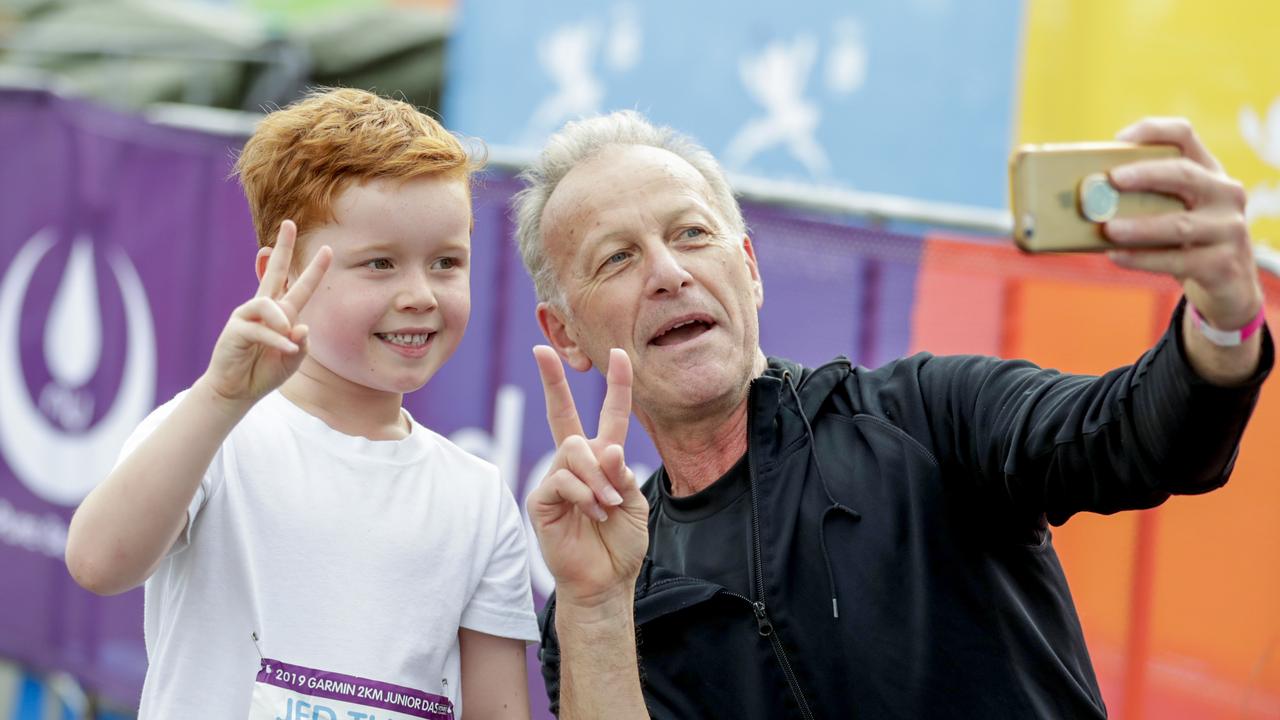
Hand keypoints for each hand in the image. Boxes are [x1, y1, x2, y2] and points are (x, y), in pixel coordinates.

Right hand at [200, 220, 331, 406]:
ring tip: (289, 342)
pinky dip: (276, 340)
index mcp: (283, 313)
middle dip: (283, 248)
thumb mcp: (294, 360)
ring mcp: (248, 316)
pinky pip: (260, 329)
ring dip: (282, 323)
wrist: (238, 390)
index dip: (315, 269)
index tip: (328, 249)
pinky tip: (285, 348)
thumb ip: (302, 343)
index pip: (300, 286)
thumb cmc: (266, 371)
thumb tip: (301, 326)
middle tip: (289, 224)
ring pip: (268, 304)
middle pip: (274, 272)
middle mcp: (265, 309)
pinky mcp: (236, 329)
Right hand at [527, 346, 648, 607]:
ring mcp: (555, 479)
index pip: (610, 415)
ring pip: (572, 449)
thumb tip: (605, 449)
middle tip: (541, 350)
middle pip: (562, 414)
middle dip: (552, 381)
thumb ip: (623, 474)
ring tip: (609, 506)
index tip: (620, 354)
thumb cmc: (620, 544)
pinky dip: (584, 494)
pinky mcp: (541, 500)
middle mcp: (577, 463)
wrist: (606, 581)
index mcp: (604, 460)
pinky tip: (594, 513)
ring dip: (597, 477)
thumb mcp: (635, 503)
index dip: (617, 385)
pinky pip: (561, 479)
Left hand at [1104, 117, 1263, 330]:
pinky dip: (1143, 259)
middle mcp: (1225, 194)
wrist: (1228, 284)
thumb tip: (1082, 199)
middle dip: (1146, 175)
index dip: (1152, 132)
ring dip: (1139, 226)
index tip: (1118, 140)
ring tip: (1107, 228)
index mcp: (1207, 171)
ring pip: (1179, 224)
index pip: (1184, 136)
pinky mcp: (1223, 264)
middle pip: (1185, 174)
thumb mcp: (1172, 211)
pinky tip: (1116, 256)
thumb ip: (1141, 199)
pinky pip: (1178, 261)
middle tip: (1111, 179)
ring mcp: (1230, 229)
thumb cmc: (1185, 240)